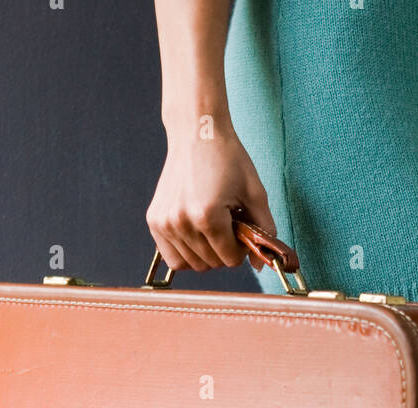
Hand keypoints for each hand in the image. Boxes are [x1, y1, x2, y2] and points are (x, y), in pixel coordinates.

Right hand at [146, 124, 274, 272]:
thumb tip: (260, 265)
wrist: (196, 133)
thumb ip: (263, 230)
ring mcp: (165, 223)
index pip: (230, 259)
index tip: (241, 228)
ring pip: (192, 265)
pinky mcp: (154, 222)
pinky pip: (172, 258)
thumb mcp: (255, 193)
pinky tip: (195, 233)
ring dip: (206, 252)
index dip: (241, 247)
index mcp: (207, 216)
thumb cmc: (228, 158)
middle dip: (224, 250)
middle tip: (227, 224)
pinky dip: (186, 253)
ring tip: (211, 225)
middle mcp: (182, 222)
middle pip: (211, 264)